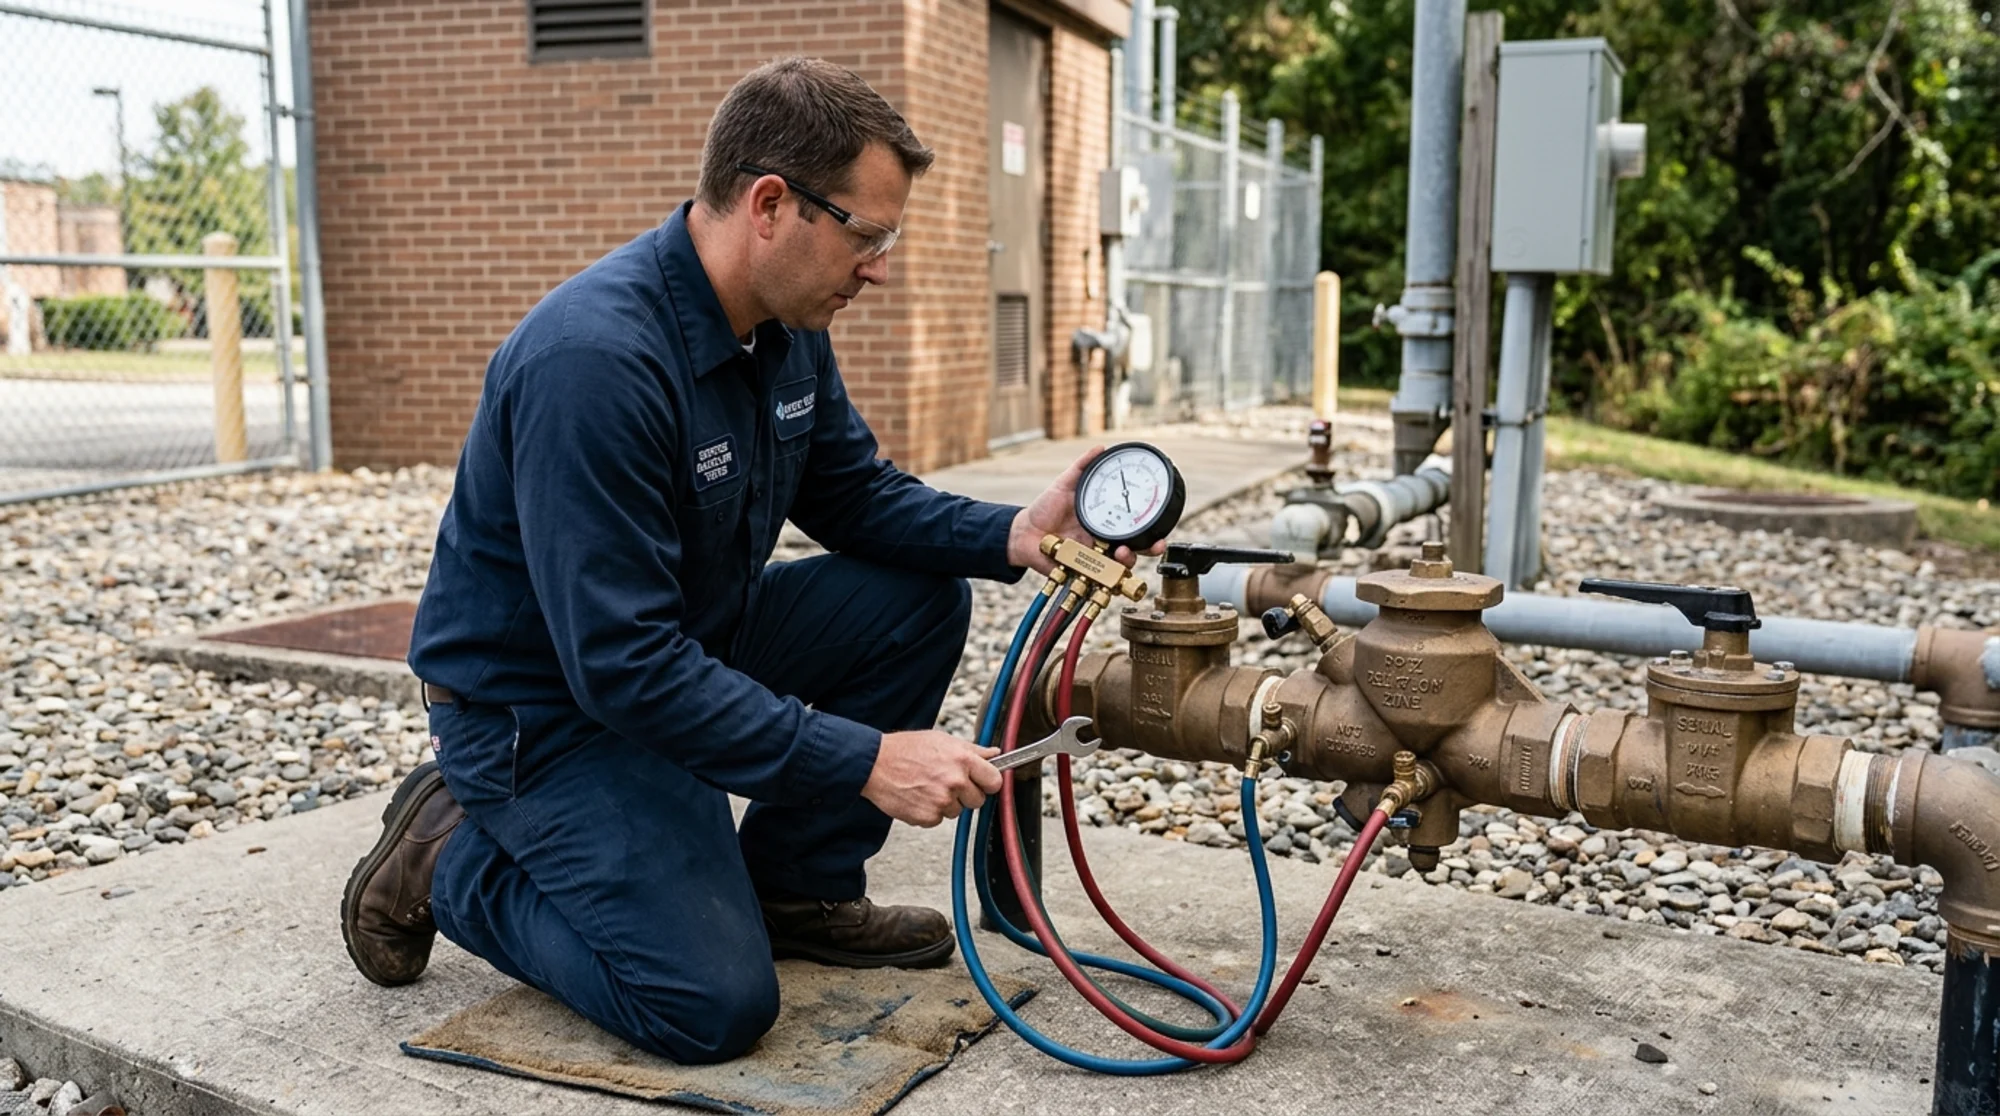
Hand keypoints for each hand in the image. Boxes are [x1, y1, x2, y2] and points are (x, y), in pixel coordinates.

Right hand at [862, 730, 1003, 827]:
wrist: (874, 764)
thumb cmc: (905, 750)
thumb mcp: (942, 740)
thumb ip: (972, 750)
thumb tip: (995, 754)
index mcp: (962, 760)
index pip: (995, 781)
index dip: (988, 782)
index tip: (983, 782)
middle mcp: (955, 781)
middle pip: (978, 801)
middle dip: (966, 794)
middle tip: (947, 782)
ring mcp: (941, 801)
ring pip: (957, 811)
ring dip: (946, 803)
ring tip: (927, 786)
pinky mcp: (927, 817)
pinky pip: (938, 819)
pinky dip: (930, 812)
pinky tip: (918, 796)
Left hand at [1006, 446, 1169, 573]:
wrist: (1024, 531)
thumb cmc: (1045, 509)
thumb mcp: (1065, 485)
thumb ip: (1082, 467)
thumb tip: (1100, 448)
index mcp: (1105, 522)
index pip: (1134, 525)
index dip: (1151, 527)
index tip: (1161, 524)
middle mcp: (1104, 541)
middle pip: (1137, 548)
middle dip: (1151, 548)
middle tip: (1155, 544)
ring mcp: (1095, 558)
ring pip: (1122, 566)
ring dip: (1129, 560)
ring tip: (1123, 552)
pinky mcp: (1082, 571)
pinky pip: (1099, 577)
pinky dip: (1105, 575)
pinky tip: (1104, 566)